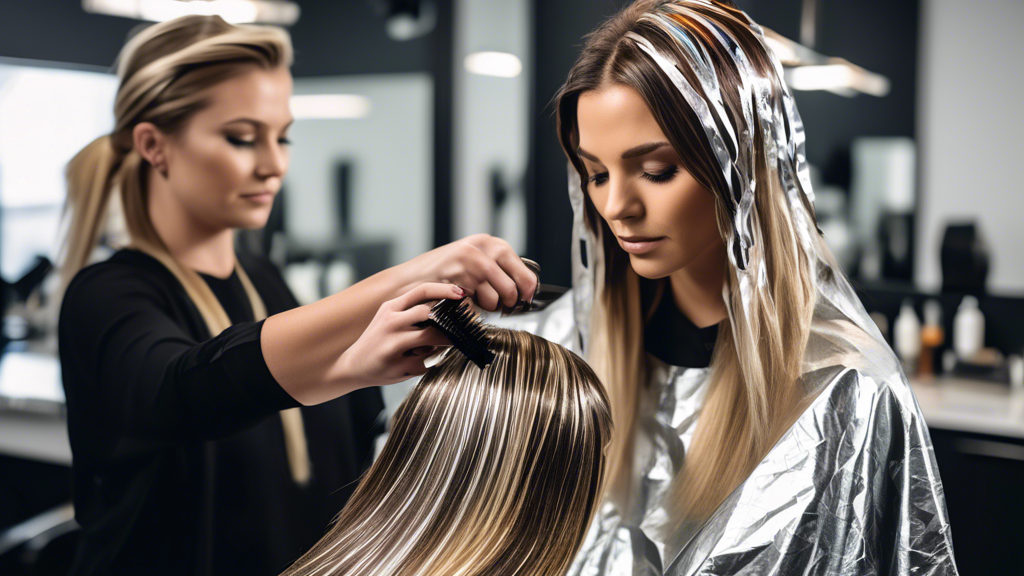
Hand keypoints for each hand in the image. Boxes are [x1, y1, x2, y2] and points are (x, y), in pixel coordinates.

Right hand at [334, 282, 462, 389]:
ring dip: (444, 342)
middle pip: (430, 315)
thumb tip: (446, 307)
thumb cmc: (377, 340)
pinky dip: (428, 362)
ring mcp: (393, 346)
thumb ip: (411, 311)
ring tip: (444, 344)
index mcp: (390, 308)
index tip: (461, 294)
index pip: (421, 291)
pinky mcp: (397, 366)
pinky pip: (425, 362)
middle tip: (458, 328)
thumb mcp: (388, 318)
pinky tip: (419, 361)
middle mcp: (390, 324)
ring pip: (431, 339)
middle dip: (449, 322)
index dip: (444, 290)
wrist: (353, 366)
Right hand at [398, 234, 538, 311]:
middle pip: (512, 286)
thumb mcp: (472, 260)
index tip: (526, 298)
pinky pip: (478, 305)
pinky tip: (461, 300)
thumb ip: (497, 267)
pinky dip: (473, 308)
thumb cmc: (442, 273)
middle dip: (509, 301)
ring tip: (472, 298)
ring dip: (488, 306)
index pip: (524, 269)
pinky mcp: (458, 279)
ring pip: (495, 299)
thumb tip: (527, 286)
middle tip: (504, 305)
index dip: (527, 288)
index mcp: (488, 242)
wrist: (409, 280)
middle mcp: (481, 249)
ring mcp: (469, 264)